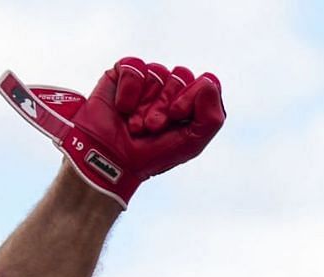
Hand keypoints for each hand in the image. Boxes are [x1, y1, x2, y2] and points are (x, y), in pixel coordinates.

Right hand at [0, 57, 224, 206]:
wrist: (110, 161)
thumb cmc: (149, 155)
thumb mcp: (191, 144)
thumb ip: (212, 117)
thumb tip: (208, 81)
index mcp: (189, 103)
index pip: (204, 82)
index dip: (189, 98)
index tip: (174, 118)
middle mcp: (169, 89)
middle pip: (180, 75)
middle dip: (163, 105)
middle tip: (151, 127)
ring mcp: (146, 81)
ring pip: (157, 72)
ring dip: (144, 104)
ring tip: (134, 125)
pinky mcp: (122, 75)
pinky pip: (134, 67)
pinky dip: (129, 90)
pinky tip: (122, 107)